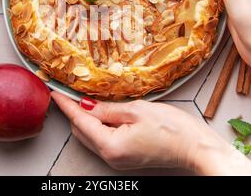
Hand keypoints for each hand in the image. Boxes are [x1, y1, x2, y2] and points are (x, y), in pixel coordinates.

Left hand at [52, 92, 250, 174]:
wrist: (195, 148)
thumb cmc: (172, 129)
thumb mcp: (137, 110)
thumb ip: (107, 109)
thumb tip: (85, 105)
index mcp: (111, 146)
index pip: (80, 121)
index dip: (66, 105)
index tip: (55, 92)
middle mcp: (110, 157)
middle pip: (81, 132)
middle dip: (73, 112)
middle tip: (69, 91)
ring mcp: (118, 160)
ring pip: (91, 137)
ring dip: (85, 119)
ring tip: (83, 98)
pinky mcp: (125, 157)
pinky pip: (103, 140)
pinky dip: (97, 126)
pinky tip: (101, 111)